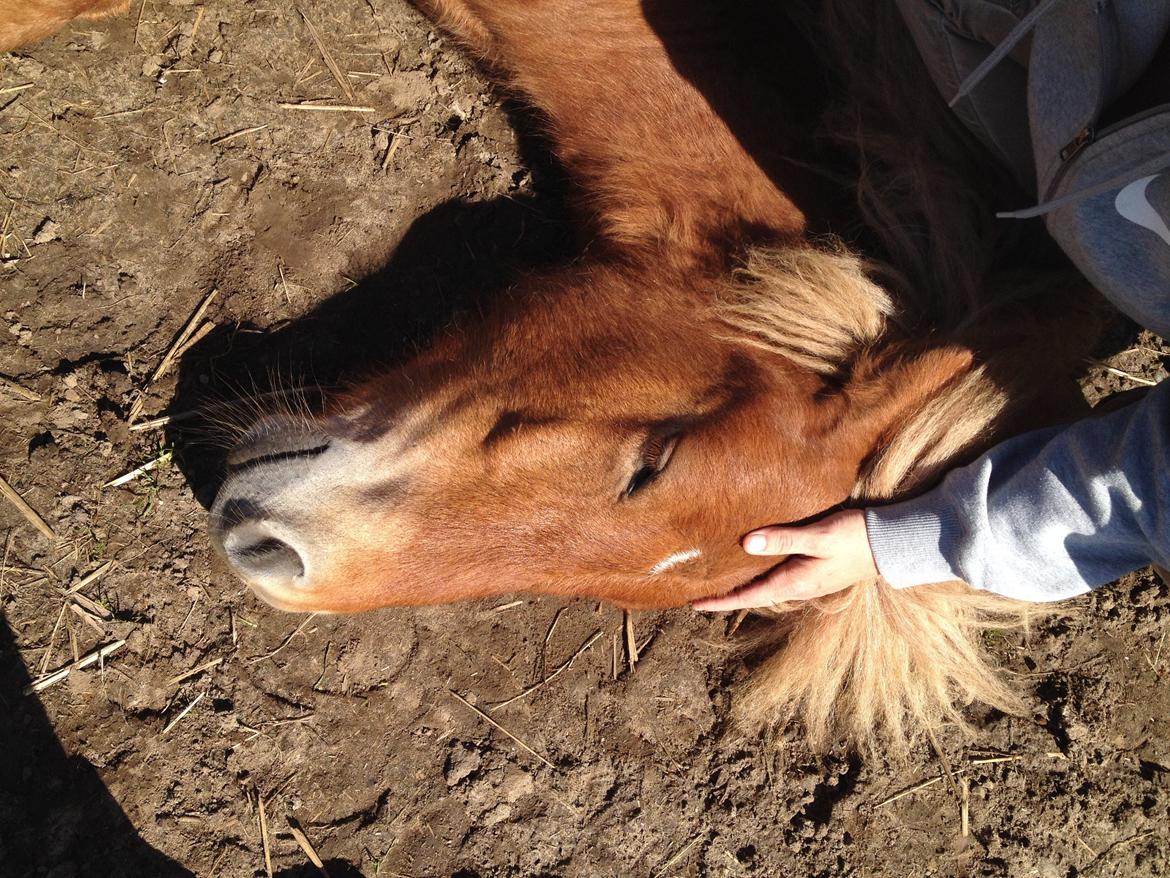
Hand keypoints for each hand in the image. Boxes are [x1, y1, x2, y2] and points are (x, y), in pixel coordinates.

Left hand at [692, 509, 877, 610]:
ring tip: (721, 577)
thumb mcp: (818, 536)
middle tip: (700, 590)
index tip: (694, 604)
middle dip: (728, 595)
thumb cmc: (855, 538)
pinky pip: (780, 575)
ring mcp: (808, 580)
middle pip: (754, 594)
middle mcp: (798, 586)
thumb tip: (746, 543)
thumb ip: (783, 539)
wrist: (893, 544)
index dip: (720, 601)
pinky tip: (756, 560)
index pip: (748, 597)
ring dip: (744, 584)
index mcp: (794, 583)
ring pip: (767, 585)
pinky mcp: (816, 569)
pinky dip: (762, 572)